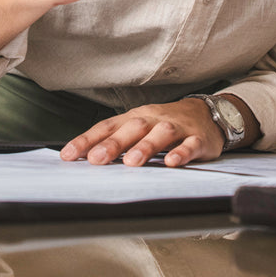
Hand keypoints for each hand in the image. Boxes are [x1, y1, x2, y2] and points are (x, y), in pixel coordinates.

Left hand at [61, 97, 225, 167]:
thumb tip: (85, 157)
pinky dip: (181, 153)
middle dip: (113, 143)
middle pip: (132, 128)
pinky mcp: (197, 139)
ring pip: (160, 133)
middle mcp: (153, 120)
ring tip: (131, 162)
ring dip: (145, 147)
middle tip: (96, 159)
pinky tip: (172, 162)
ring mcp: (177, 128)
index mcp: (135, 118)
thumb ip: (115, 141)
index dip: (87, 140)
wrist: (207, 114)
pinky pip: (189, 145)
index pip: (107, 126)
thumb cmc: (165, 123)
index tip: (68, 155)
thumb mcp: (139, 128)